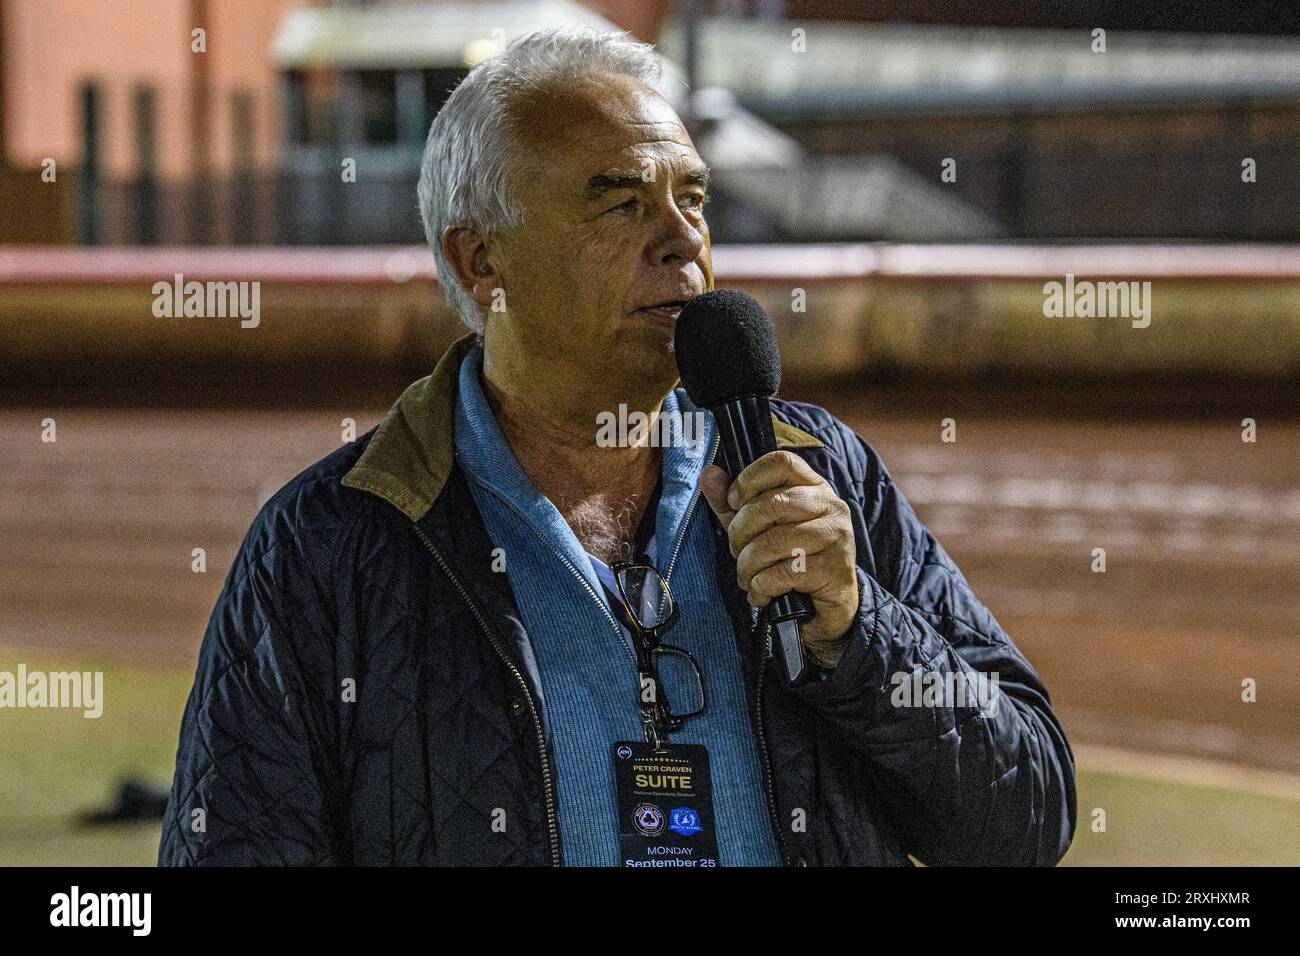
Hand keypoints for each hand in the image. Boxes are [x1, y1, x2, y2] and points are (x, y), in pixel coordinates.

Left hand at [699, 451, 859, 666]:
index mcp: (813, 487)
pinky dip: (762, 586)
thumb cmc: (789, 561)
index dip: (748, 479)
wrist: (826, 608)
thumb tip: (709, 474)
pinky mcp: (835, 569)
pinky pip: (784, 573)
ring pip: (774, 542)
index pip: (781, 462)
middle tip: (737, 552)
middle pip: (771, 503)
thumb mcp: (757, 529)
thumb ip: (733, 504)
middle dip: (740, 532)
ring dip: (748, 565)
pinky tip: (762, 594)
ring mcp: (836, 536)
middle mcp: (830, 505)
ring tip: (748, 578)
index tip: (733, 503)